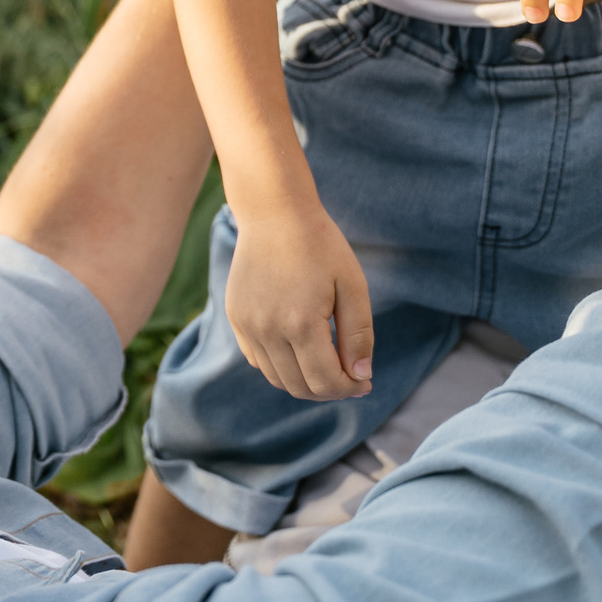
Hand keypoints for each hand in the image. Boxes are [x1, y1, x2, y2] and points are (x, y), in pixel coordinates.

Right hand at [224, 199, 374, 399]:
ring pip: (277, 378)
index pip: (325, 382)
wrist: (273, 212)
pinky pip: (258, 360)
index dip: (349, 388)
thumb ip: (359, 335)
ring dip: (305, 381)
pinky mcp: (236, 317)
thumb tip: (361, 376)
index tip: (365, 382)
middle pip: (300, 387)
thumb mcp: (352, 285)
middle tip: (350, 376)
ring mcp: (247, 325)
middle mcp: (268, 330)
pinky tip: (300, 348)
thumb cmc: (319, 244)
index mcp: (300, 323)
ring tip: (327, 364)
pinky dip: (281, 366)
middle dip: (330, 389)